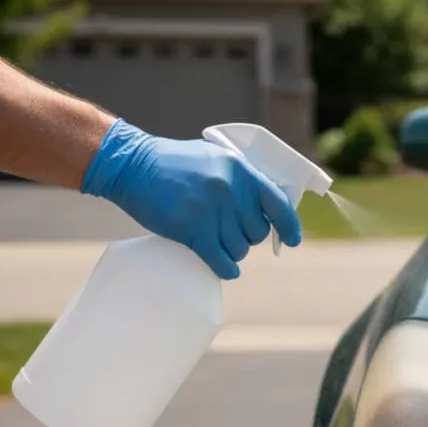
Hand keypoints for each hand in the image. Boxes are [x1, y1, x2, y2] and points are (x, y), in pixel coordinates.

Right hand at [82, 118, 301, 278]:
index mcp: (241, 170)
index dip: (289, 225)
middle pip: (257, 232)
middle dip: (248, 237)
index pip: (278, 203)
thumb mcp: (217, 157)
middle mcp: (231, 190)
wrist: (134, 166)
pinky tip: (226, 268)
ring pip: (239, 248)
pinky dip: (226, 268)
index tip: (293, 240)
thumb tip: (269, 202)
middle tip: (231, 232)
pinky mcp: (192, 229)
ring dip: (233, 252)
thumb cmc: (177, 162)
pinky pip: (220, 259)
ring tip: (220, 244)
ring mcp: (212, 210)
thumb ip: (242, 178)